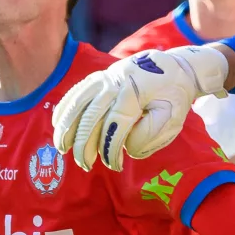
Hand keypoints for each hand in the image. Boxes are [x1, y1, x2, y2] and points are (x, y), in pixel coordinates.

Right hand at [53, 46, 228, 171]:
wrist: (177, 68)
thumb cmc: (174, 97)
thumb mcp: (173, 117)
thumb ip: (150, 134)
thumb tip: (126, 146)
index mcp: (136, 91)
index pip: (115, 124)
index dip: (111, 148)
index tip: (115, 166)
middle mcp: (117, 81)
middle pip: (91, 115)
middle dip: (84, 144)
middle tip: (85, 165)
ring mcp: (106, 76)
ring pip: (78, 102)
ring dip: (67, 127)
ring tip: (62, 149)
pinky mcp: (101, 76)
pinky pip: (77, 91)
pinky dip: (65, 107)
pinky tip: (57, 124)